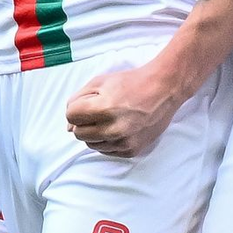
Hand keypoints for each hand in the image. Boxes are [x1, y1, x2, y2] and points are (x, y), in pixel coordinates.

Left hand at [66, 63, 183, 157]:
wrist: (164, 89)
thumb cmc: (131, 82)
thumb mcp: (101, 81)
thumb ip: (78, 99)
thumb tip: (69, 127)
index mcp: (104, 107)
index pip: (71, 117)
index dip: (76, 108)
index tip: (88, 103)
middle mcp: (113, 128)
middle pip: (78, 134)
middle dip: (84, 122)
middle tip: (99, 111)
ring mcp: (123, 142)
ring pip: (91, 144)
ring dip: (95, 132)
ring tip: (111, 118)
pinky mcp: (131, 150)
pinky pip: (106, 151)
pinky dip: (108, 140)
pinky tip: (119, 127)